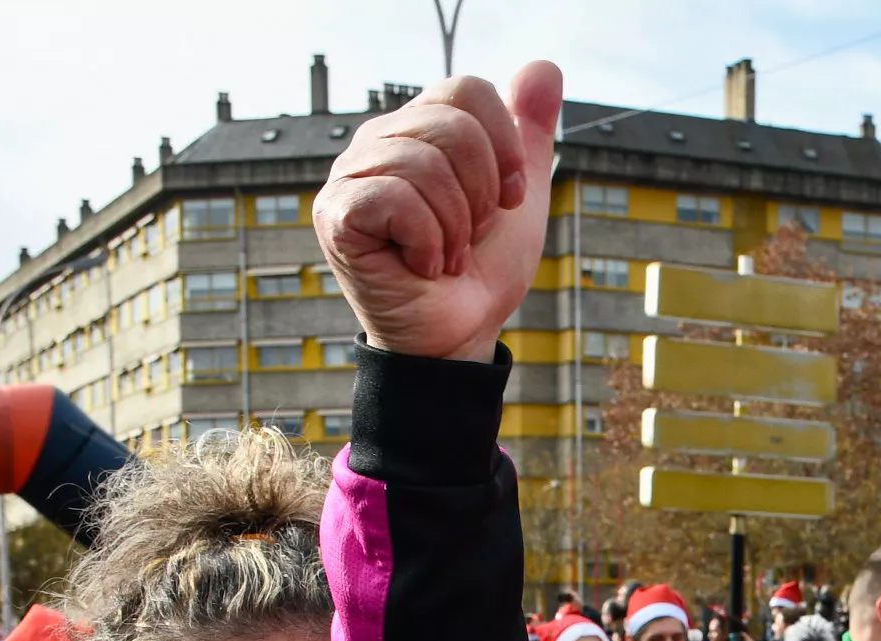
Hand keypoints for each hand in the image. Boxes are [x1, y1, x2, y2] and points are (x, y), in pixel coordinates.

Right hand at [313, 64, 562, 362]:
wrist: (461, 334)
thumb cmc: (482, 269)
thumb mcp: (518, 195)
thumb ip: (529, 132)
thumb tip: (544, 66)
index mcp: (419, 129)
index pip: (467, 89)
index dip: (503, 146)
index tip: (506, 199)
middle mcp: (379, 142)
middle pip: (451, 125)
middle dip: (482, 193)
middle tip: (469, 235)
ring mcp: (350, 175)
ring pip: (426, 165)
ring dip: (456, 226)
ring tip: (446, 255)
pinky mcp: (336, 214)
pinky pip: (399, 199)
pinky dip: (429, 242)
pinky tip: (422, 266)